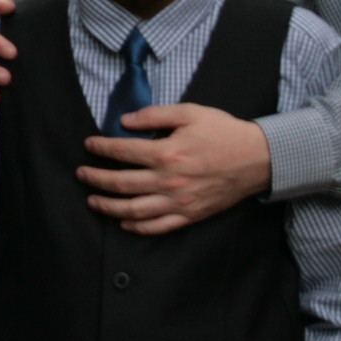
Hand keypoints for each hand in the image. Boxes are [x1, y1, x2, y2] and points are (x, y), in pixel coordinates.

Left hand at [77, 104, 272, 233]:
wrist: (258, 158)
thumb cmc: (224, 132)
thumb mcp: (190, 112)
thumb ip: (154, 115)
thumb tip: (124, 122)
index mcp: (168, 153)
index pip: (124, 152)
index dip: (102, 148)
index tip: (89, 145)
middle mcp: (170, 181)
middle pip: (122, 183)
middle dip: (96, 179)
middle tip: (82, 174)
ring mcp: (180, 202)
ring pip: (134, 210)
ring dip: (109, 207)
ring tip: (93, 200)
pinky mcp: (191, 215)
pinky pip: (158, 227)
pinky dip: (137, 227)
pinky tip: (124, 222)